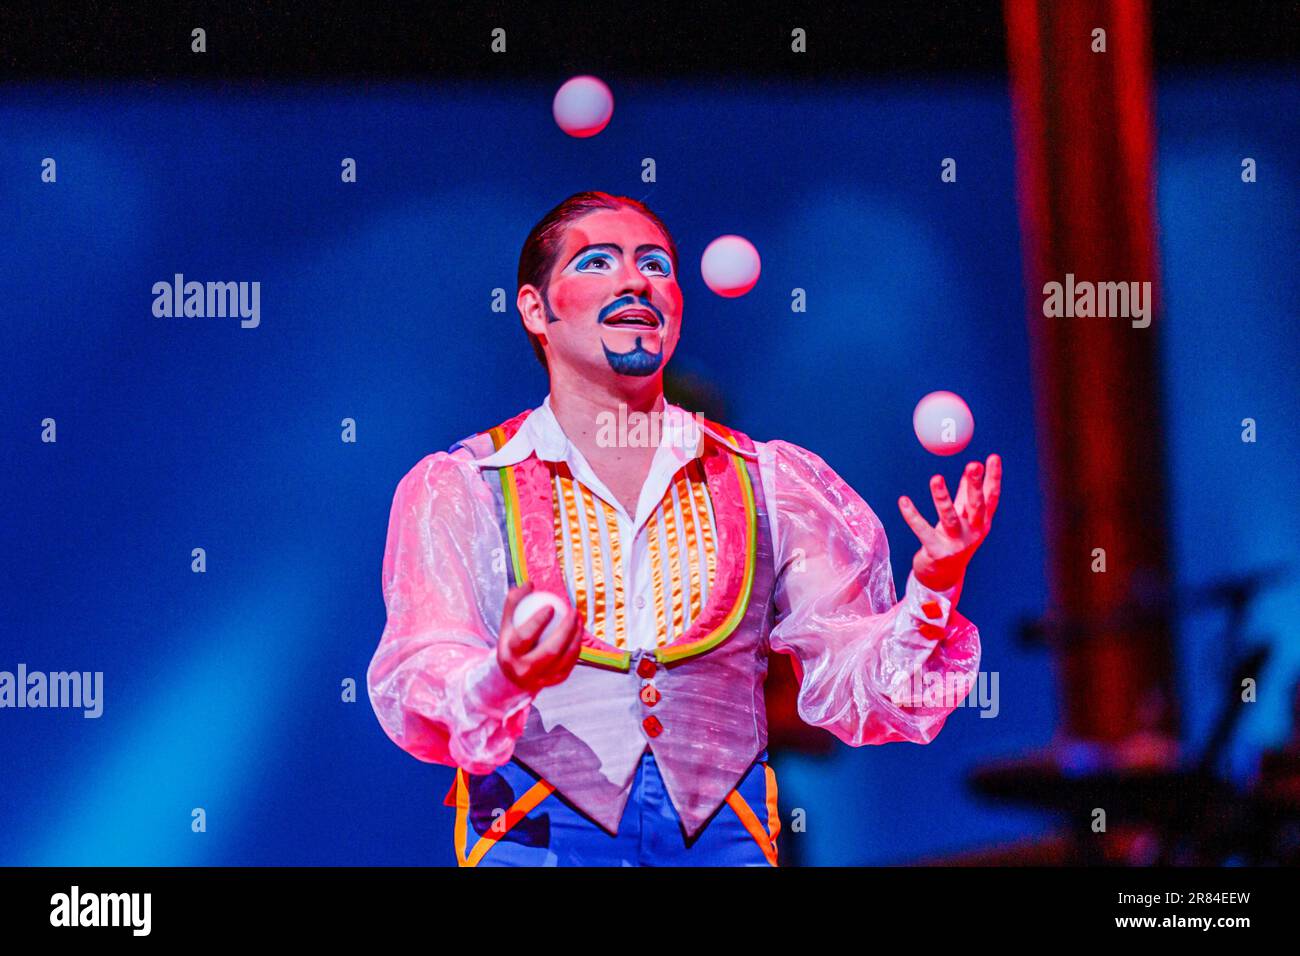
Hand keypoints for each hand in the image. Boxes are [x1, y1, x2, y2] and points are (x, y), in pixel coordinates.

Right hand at [496, 581, 582, 693]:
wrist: (513, 674)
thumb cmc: (511, 640)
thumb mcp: (507, 622)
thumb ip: (515, 602)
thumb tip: (530, 583)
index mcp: (510, 654)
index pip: (525, 637)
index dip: (538, 621)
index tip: (551, 605)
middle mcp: (524, 670)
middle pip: (549, 651)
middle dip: (565, 630)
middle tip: (573, 611)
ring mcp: (540, 679)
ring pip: (564, 659)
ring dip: (576, 637)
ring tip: (579, 618)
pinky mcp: (553, 682)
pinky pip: (569, 664)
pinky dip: (576, 647)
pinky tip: (579, 631)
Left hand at [898, 453, 1001, 591]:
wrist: (943, 576)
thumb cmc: (955, 540)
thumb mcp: (963, 518)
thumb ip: (966, 495)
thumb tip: (971, 470)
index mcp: (981, 523)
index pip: (991, 498)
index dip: (993, 478)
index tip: (993, 457)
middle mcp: (972, 533)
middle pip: (975, 507)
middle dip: (974, 486)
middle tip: (972, 465)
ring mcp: (955, 544)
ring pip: (949, 518)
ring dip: (942, 498)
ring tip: (936, 478)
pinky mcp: (936, 551)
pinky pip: (922, 530)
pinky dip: (912, 515)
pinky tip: (903, 501)